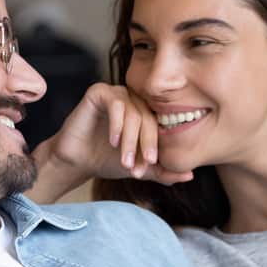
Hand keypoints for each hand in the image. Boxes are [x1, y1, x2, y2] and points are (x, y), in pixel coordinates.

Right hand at [37, 83, 192, 185]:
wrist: (77, 161)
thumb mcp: (139, 168)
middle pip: (148, 119)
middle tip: (138, 166)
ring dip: (130, 140)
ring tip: (124, 160)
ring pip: (133, 113)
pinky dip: (117, 124)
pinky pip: (115, 103)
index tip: (150, 166)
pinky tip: (113, 141)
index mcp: (146, 113)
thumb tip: (189, 175)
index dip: (155, 146)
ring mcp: (117, 93)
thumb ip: (163, 171)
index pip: (159, 125)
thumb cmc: (108, 161)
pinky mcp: (99, 91)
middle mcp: (134, 100)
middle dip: (144, 145)